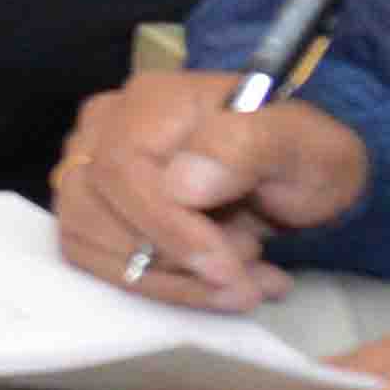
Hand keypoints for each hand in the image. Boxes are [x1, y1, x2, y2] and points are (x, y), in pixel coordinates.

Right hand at [49, 65, 377, 306]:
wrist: (297, 179)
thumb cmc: (300, 155)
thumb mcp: (301, 144)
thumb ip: (246, 148)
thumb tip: (182, 184)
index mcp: (150, 102)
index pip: (120, 169)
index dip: (165, 227)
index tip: (222, 268)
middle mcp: (103, 129)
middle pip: (93, 209)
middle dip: (174, 260)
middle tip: (246, 276)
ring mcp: (88, 169)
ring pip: (88, 241)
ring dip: (170, 281)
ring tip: (241, 281)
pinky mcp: (90, 211)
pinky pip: (96, 262)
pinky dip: (160, 288)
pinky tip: (216, 287)